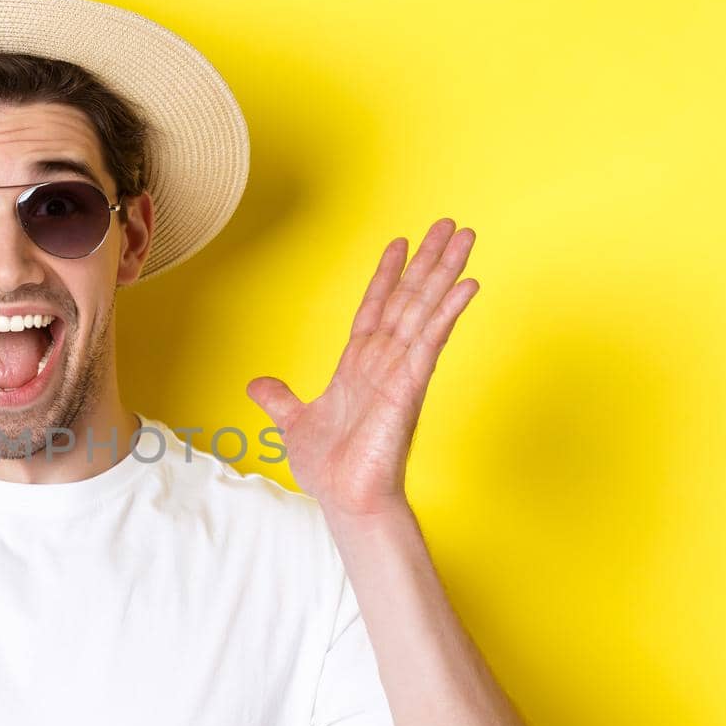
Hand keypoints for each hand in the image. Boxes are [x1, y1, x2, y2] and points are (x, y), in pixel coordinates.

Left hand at [247, 218, 478, 516]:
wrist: (345, 500)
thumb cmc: (331, 470)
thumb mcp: (293, 424)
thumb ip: (280, 400)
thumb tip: (258, 385)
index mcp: (359, 366)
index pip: (375, 309)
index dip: (386, 276)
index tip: (399, 244)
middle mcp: (384, 363)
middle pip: (408, 299)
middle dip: (427, 262)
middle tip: (448, 225)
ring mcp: (401, 372)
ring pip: (425, 310)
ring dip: (445, 272)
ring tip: (465, 236)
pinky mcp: (411, 387)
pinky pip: (432, 342)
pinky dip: (447, 312)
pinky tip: (467, 285)